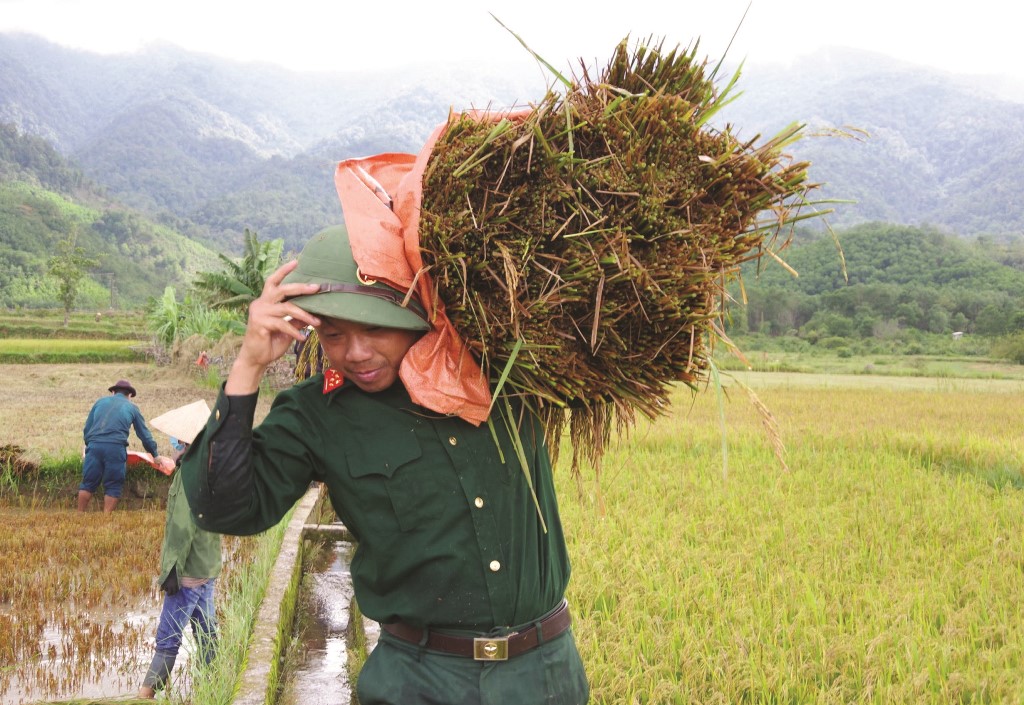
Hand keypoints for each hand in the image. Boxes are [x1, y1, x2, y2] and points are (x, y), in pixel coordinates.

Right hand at [226, 260, 320, 393]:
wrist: (255, 359)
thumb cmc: (271, 342)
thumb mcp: (287, 328)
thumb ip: (296, 317)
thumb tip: (312, 310)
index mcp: (265, 301)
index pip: (274, 281)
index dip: (284, 271)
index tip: (297, 262)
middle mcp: (260, 303)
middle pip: (282, 290)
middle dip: (301, 287)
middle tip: (317, 288)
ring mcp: (259, 313)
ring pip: (286, 308)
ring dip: (304, 315)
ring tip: (317, 322)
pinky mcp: (260, 324)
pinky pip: (283, 324)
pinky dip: (295, 331)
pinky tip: (303, 338)